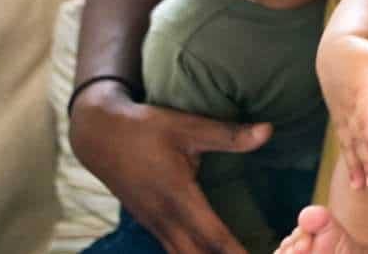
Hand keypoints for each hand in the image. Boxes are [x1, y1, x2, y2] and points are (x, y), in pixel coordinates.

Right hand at [68, 79, 270, 253]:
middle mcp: (163, 216)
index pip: (212, 235)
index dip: (235, 253)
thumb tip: (268, 131)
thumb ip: (228, 135)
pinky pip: (172, 249)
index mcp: (177, 196)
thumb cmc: (146, 128)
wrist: (98, 135)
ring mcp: (152, 222)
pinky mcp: (148, 221)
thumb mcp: (188, 125)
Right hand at [316, 34, 367, 188]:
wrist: (333, 53)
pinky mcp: (340, 121)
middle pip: (357, 135)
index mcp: (360, 90)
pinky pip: (343, 144)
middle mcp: (349, 106)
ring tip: (362, 186)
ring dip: (355, 165)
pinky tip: (355, 182)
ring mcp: (342, 115)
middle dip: (364, 158)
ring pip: (348, 144)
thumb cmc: (362, 53)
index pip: (366, 117)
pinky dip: (349, 163)